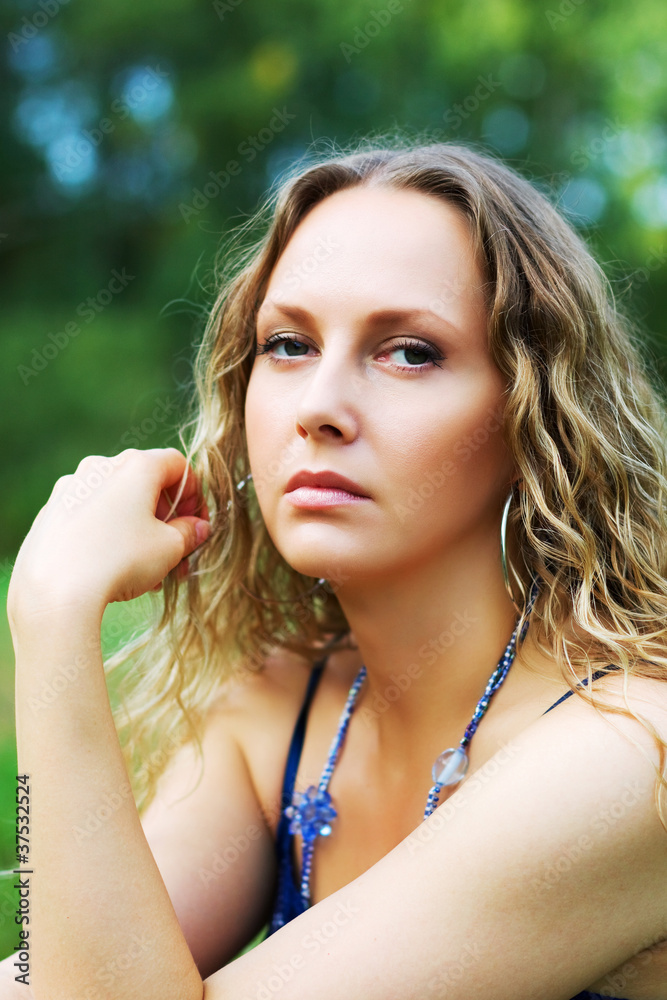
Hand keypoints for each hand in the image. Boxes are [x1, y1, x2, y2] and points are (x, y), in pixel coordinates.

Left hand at [8, 448, 209, 620]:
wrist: (55, 590)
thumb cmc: (120, 561)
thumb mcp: (170, 548)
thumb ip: (190, 532)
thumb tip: (197, 528)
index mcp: (135, 466)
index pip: (177, 465)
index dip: (194, 494)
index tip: (197, 525)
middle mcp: (100, 467)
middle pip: (145, 483)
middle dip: (166, 517)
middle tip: (177, 552)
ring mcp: (70, 489)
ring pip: (116, 502)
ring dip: (138, 529)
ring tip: (149, 570)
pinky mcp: (50, 513)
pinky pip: (90, 517)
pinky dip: (108, 534)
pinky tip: (114, 568)